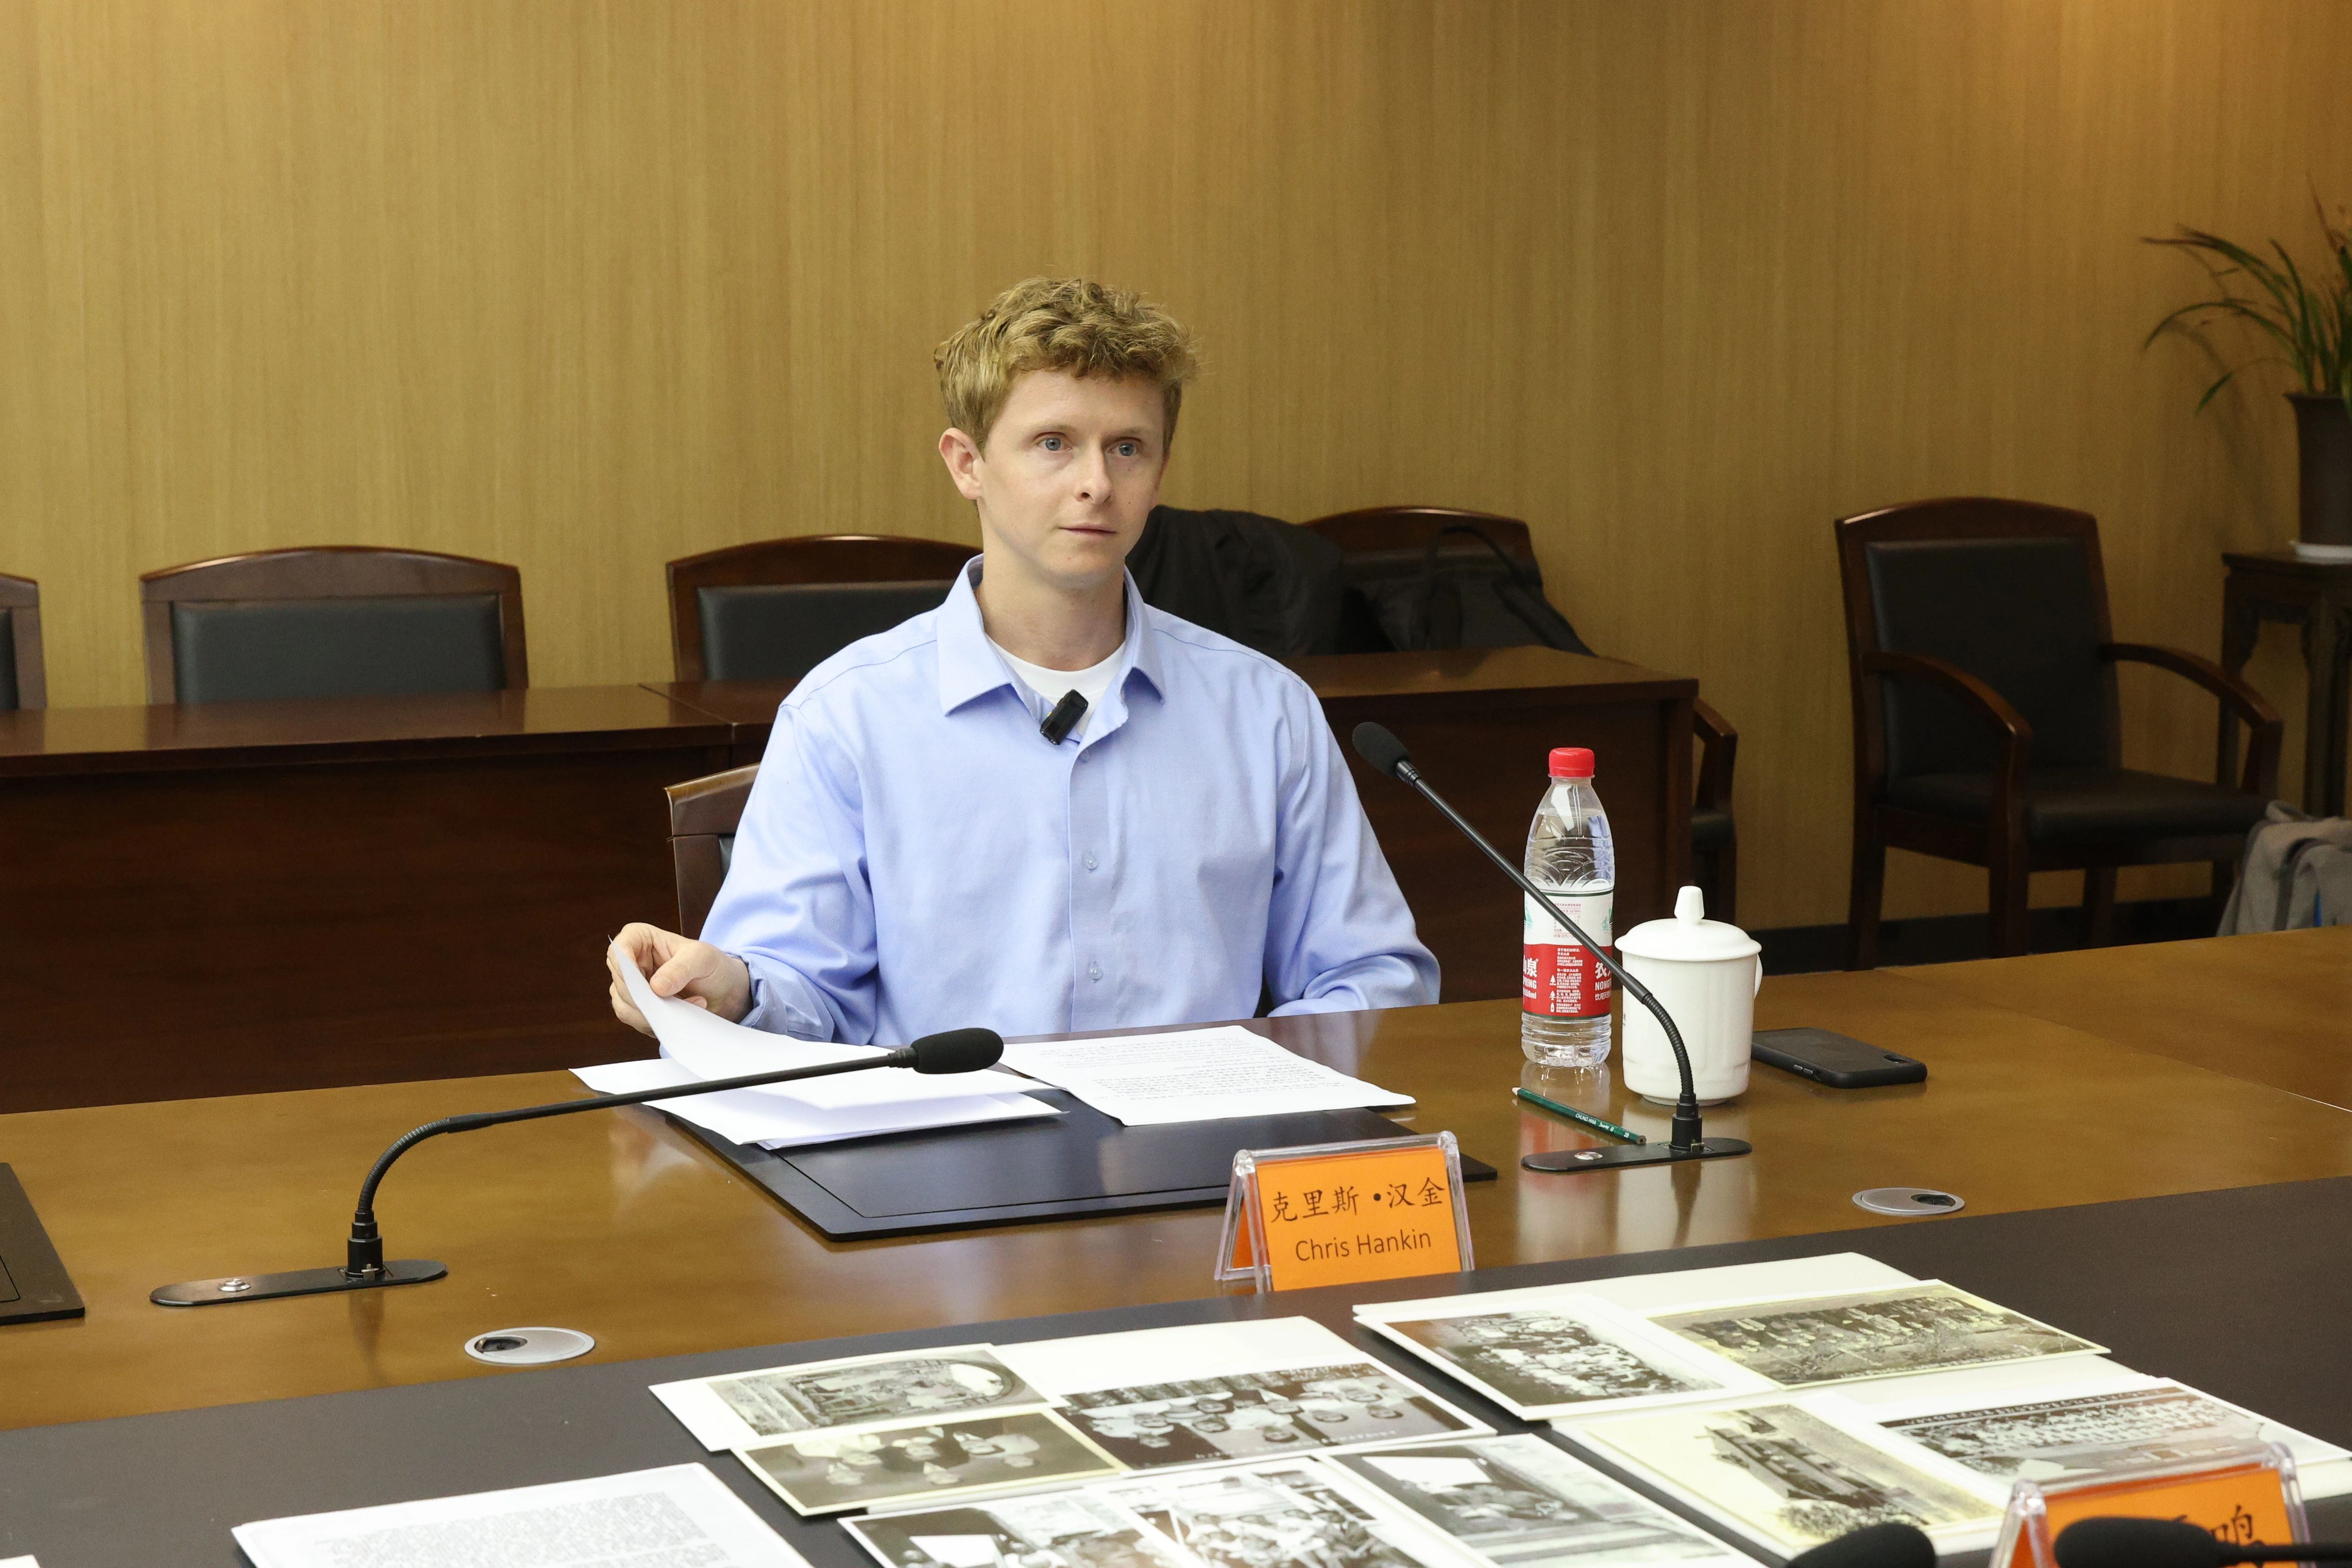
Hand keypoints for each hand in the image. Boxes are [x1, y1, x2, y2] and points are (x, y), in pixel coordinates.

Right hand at [606, 923, 753, 1036]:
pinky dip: (658, 1022)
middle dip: (646, 998)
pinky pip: (637, 1021)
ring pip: (625, 1006)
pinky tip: (681, 1015)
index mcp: (639, 938)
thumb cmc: (711, 965)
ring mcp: (631, 987)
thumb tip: (656, 987)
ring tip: (687, 1007)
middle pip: (620, 983)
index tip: (644, 985)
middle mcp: (630, 961)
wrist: (722, 988)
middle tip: (674, 1002)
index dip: (625, 968)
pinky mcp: (637, 1008)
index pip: (619, 950)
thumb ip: (681, 969)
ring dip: (655, 1013)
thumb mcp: (703, 958)